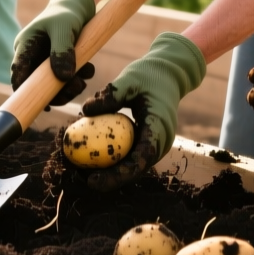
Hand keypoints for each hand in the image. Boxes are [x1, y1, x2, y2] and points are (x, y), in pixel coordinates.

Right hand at [12, 0, 96, 106]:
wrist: (79, 3)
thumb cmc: (67, 12)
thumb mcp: (64, 28)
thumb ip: (62, 52)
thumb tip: (63, 78)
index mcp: (25, 45)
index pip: (18, 72)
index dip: (25, 91)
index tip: (41, 103)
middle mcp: (33, 55)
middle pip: (36, 84)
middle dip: (56, 92)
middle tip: (77, 88)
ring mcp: (46, 61)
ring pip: (52, 85)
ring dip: (69, 88)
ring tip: (84, 80)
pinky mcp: (59, 62)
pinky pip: (66, 79)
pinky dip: (78, 78)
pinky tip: (89, 70)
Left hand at [76, 32, 205, 191]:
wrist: (168, 72)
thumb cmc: (150, 74)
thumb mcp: (130, 79)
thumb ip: (110, 94)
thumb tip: (85, 110)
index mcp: (160, 128)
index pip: (141, 158)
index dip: (120, 173)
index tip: (96, 178)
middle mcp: (160, 141)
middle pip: (137, 168)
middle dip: (113, 179)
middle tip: (87, 182)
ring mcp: (155, 142)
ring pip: (134, 164)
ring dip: (112, 171)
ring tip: (85, 174)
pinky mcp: (148, 140)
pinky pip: (131, 154)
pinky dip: (114, 159)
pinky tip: (93, 159)